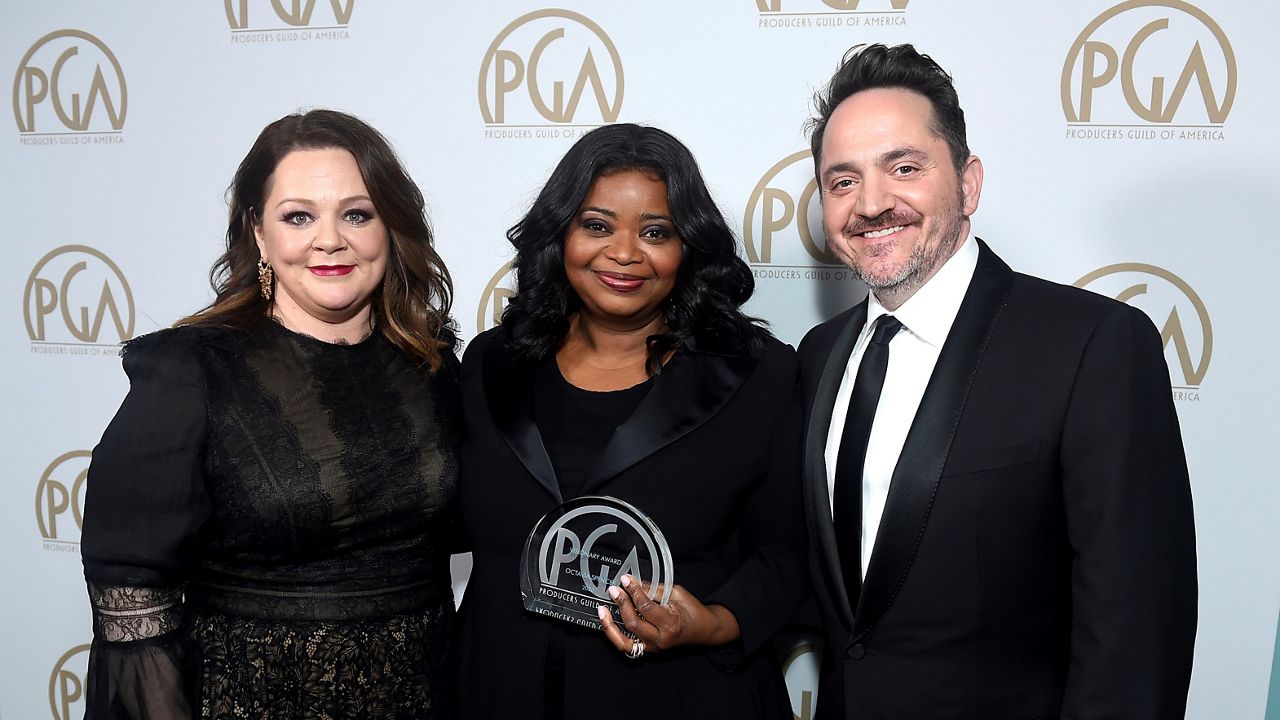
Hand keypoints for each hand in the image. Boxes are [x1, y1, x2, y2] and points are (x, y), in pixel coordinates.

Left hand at [596, 574, 740, 656]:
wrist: (703, 629)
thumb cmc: (692, 610)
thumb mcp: (676, 593)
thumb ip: (653, 590)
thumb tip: (633, 583)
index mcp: (670, 623)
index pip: (646, 607)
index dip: (633, 591)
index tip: (625, 579)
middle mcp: (660, 639)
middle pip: (634, 622)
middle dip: (621, 604)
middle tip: (614, 590)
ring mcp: (653, 647)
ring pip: (625, 640)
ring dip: (611, 625)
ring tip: (602, 611)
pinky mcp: (649, 650)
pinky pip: (627, 646)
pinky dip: (615, 635)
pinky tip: (608, 623)